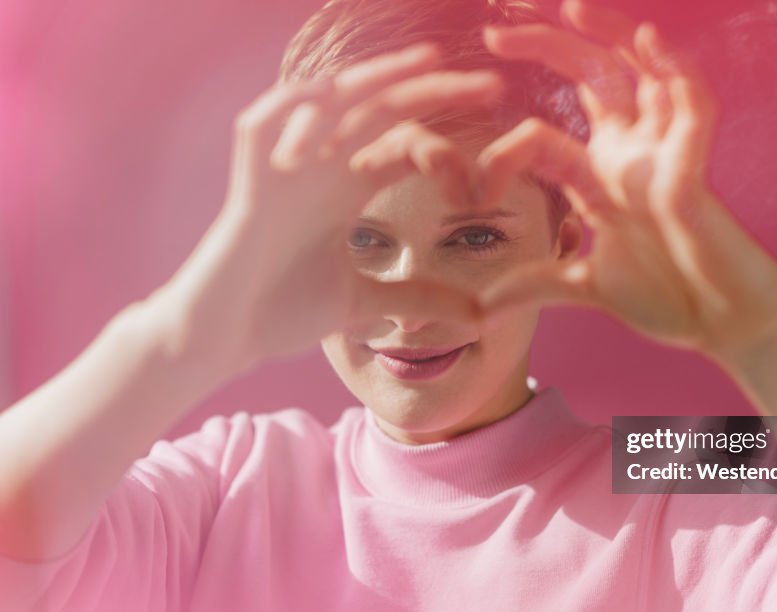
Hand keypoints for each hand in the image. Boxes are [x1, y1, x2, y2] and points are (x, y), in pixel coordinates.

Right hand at [153, 43, 497, 373]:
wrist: (227, 336)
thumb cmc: (283, 311)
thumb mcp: (364, 302)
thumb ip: (418, 298)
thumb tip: (479, 316)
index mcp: (347, 187)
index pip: (403, 142)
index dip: (450, 139)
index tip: (502, 155)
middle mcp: (320, 166)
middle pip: (381, 112)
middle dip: (433, 94)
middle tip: (490, 86)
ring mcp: (285, 167)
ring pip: (331, 102)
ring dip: (379, 79)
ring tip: (429, 62)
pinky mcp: (250, 179)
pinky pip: (268, 124)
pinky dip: (298, 106)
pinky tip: (338, 93)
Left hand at [474, 0, 776, 362]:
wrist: (718, 323)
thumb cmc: (666, 297)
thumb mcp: (586, 287)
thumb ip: (536, 285)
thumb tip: (481, 308)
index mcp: (601, 174)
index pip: (544, 132)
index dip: (506, 148)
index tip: (474, 188)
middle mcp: (631, 152)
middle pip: (591, 77)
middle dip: (547, 44)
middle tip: (496, 24)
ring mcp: (664, 155)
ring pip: (640, 73)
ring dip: (609, 34)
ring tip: (571, 5)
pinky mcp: (694, 170)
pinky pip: (692, 107)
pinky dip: (676, 71)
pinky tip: (648, 40)